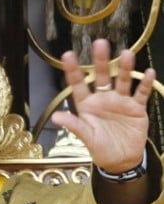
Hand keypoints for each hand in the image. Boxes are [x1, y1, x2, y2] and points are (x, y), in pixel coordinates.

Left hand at [53, 38, 153, 173]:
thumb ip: (74, 125)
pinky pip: (141, 93)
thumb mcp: (86, 138)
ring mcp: (121, 102)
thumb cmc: (100, 148)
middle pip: (102, 76)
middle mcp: (103, 99)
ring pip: (123, 81)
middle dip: (101, 61)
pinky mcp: (137, 108)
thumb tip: (56, 117)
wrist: (122, 160)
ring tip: (126, 53)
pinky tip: (148, 73)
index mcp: (87, 105)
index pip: (78, 85)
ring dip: (125, 68)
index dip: (73, 71)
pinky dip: (145, 84)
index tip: (68, 55)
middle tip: (100, 43)